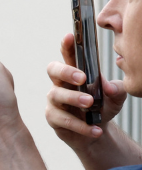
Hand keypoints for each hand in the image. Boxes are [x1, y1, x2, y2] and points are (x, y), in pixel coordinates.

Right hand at [45, 32, 126, 146]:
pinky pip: (63, 120)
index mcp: (75, 73)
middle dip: (66, 71)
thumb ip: (116, 89)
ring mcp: (55, 101)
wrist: (96, 132)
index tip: (70, 36)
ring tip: (90, 104)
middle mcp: (60, 84)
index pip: (68, 55)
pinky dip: (81, 126)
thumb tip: (108, 87)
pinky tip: (96, 129)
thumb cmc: (102, 108)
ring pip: (56, 95)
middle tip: (82, 78)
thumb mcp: (115, 97)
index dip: (67, 45)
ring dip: (74, 98)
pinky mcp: (54, 118)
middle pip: (53, 70)